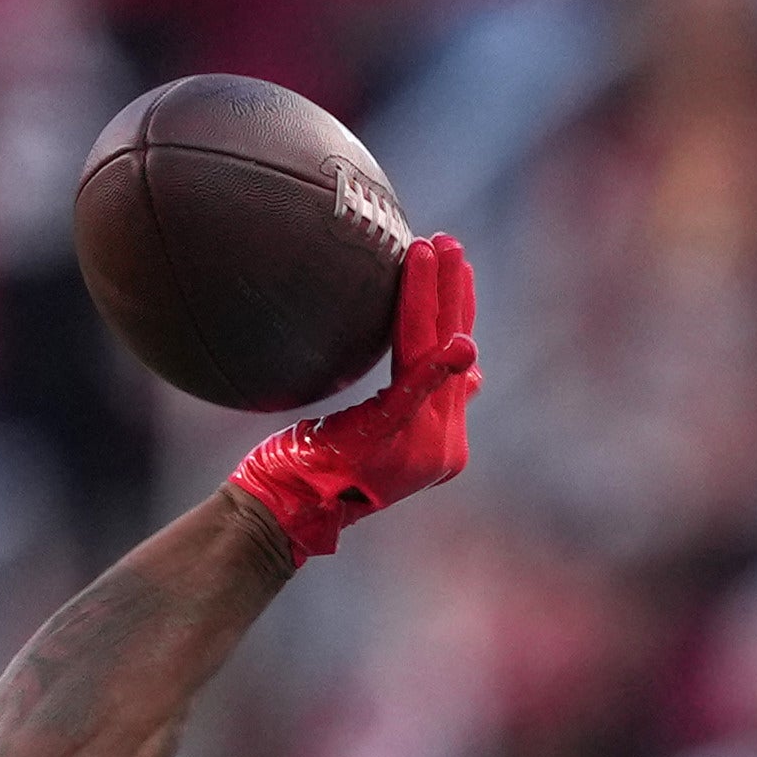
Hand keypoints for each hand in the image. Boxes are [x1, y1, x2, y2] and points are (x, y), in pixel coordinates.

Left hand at [227, 234, 476, 560]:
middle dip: (453, 294)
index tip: (458, 268)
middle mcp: (443, 446)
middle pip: (449, 352)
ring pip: (431, 358)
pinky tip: (454, 340)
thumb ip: (415, 402)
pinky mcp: (394, 442)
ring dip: (436, 301)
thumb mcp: (375, 433)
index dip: (460, 312)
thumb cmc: (319, 470)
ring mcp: (422, 447)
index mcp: (443, 441)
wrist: (290, 512)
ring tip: (433, 251)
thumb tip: (466, 372)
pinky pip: (414, 392)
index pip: (454, 361)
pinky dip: (435, 363)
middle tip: (450, 244)